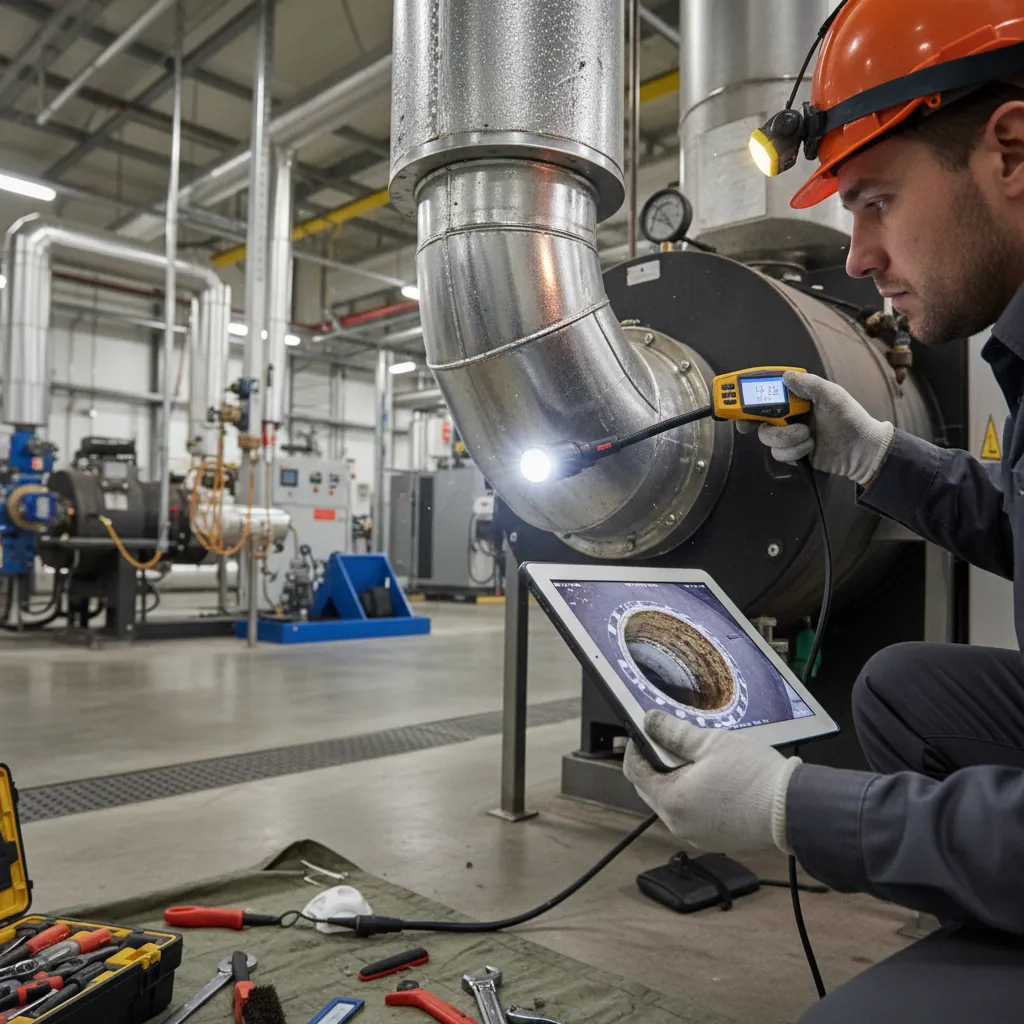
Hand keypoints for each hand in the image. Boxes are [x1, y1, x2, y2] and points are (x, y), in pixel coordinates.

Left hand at [623, 710, 800, 853]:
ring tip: (695, 758)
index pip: (635, 773)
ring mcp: (697, 836)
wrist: (793, 810)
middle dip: (655, 765)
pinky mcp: (714, 839)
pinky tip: (711, 779)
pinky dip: (692, 797)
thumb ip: (674, 733)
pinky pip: (692, 815)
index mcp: (671, 801)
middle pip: (651, 790)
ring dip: (675, 781)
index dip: (636, 749)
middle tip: (671, 742)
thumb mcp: (710, 743)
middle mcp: (678, 824)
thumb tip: (650, 722)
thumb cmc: (752, 775)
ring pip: (672, 803)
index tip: (646, 732)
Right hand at [737, 371, 894, 485]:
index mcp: (795, 398)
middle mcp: (787, 415)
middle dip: (754, 422)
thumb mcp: (831, 395)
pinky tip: (810, 447)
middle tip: (750, 425)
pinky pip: (779, 453)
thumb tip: (785, 376)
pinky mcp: (791, 453)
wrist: (861, 449)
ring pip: (767, 437)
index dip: (747, 396)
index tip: (737, 399)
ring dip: (786, 438)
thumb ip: (809, 384)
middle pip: (756, 418)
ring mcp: (787, 435)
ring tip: (807, 435)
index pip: (765, 394)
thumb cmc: (850, 417)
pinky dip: (795, 451)